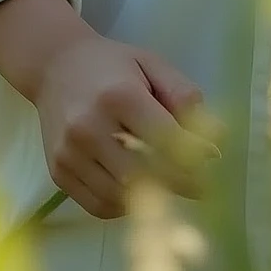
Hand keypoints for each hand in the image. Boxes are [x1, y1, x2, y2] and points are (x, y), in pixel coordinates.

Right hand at [32, 26, 222, 219]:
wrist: (53, 66)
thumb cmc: (111, 65)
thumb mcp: (152, 65)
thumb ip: (184, 97)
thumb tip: (216, 138)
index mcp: (119, 96)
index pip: (164, 139)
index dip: (193, 157)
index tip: (212, 164)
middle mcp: (90, 127)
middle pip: (143, 173)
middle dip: (177, 184)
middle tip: (199, 186)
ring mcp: (70, 154)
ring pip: (121, 196)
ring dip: (150, 198)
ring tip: (167, 186)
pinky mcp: (58, 172)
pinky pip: (98, 205)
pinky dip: (122, 205)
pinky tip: (135, 190)